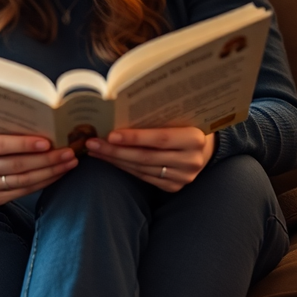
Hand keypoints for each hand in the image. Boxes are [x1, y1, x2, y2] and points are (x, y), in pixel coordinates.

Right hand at [0, 135, 77, 205]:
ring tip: (69, 162)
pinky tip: (58, 173)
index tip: (47, 142)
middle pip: (15, 165)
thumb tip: (46, 122)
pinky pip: (25, 191)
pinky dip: (44, 181)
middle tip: (68, 152)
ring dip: (50, 171)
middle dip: (46, 159)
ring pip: (23, 180)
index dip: (24, 144)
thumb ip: (11, 128)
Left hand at [86, 128, 214, 191]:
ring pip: (141, 169)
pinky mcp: (174, 187)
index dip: (134, 138)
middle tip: (91, 144)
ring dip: (114, 160)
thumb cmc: (185, 124)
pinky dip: (124, 168)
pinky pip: (143, 177)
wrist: (204, 146)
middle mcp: (190, 161)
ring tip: (94, 151)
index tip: (110, 135)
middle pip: (146, 157)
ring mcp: (183, 177)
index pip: (159, 139)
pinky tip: (109, 160)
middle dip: (115, 151)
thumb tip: (117, 110)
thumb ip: (156, 116)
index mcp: (194, 138)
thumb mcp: (177, 116)